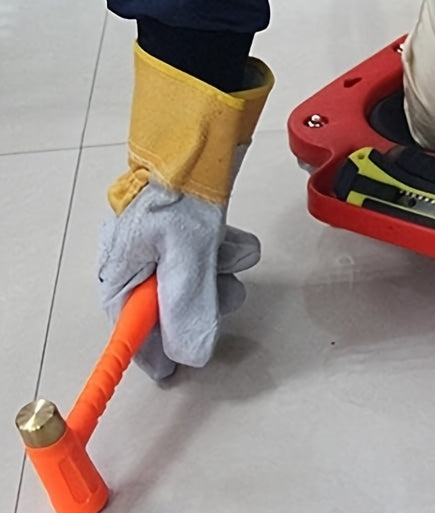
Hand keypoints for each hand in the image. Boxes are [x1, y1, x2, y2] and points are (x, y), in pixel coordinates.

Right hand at [97, 45, 272, 379]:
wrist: (197, 136)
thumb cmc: (180, 193)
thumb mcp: (185, 257)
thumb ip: (189, 307)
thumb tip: (191, 356)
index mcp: (121, 273)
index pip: (133, 330)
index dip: (156, 354)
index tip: (175, 376)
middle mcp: (140, 263)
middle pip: (174, 310)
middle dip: (205, 304)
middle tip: (222, 292)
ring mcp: (167, 247)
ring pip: (200, 284)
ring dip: (222, 275)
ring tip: (229, 252)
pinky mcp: (193, 232)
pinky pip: (214, 258)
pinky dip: (229, 252)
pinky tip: (235, 239)